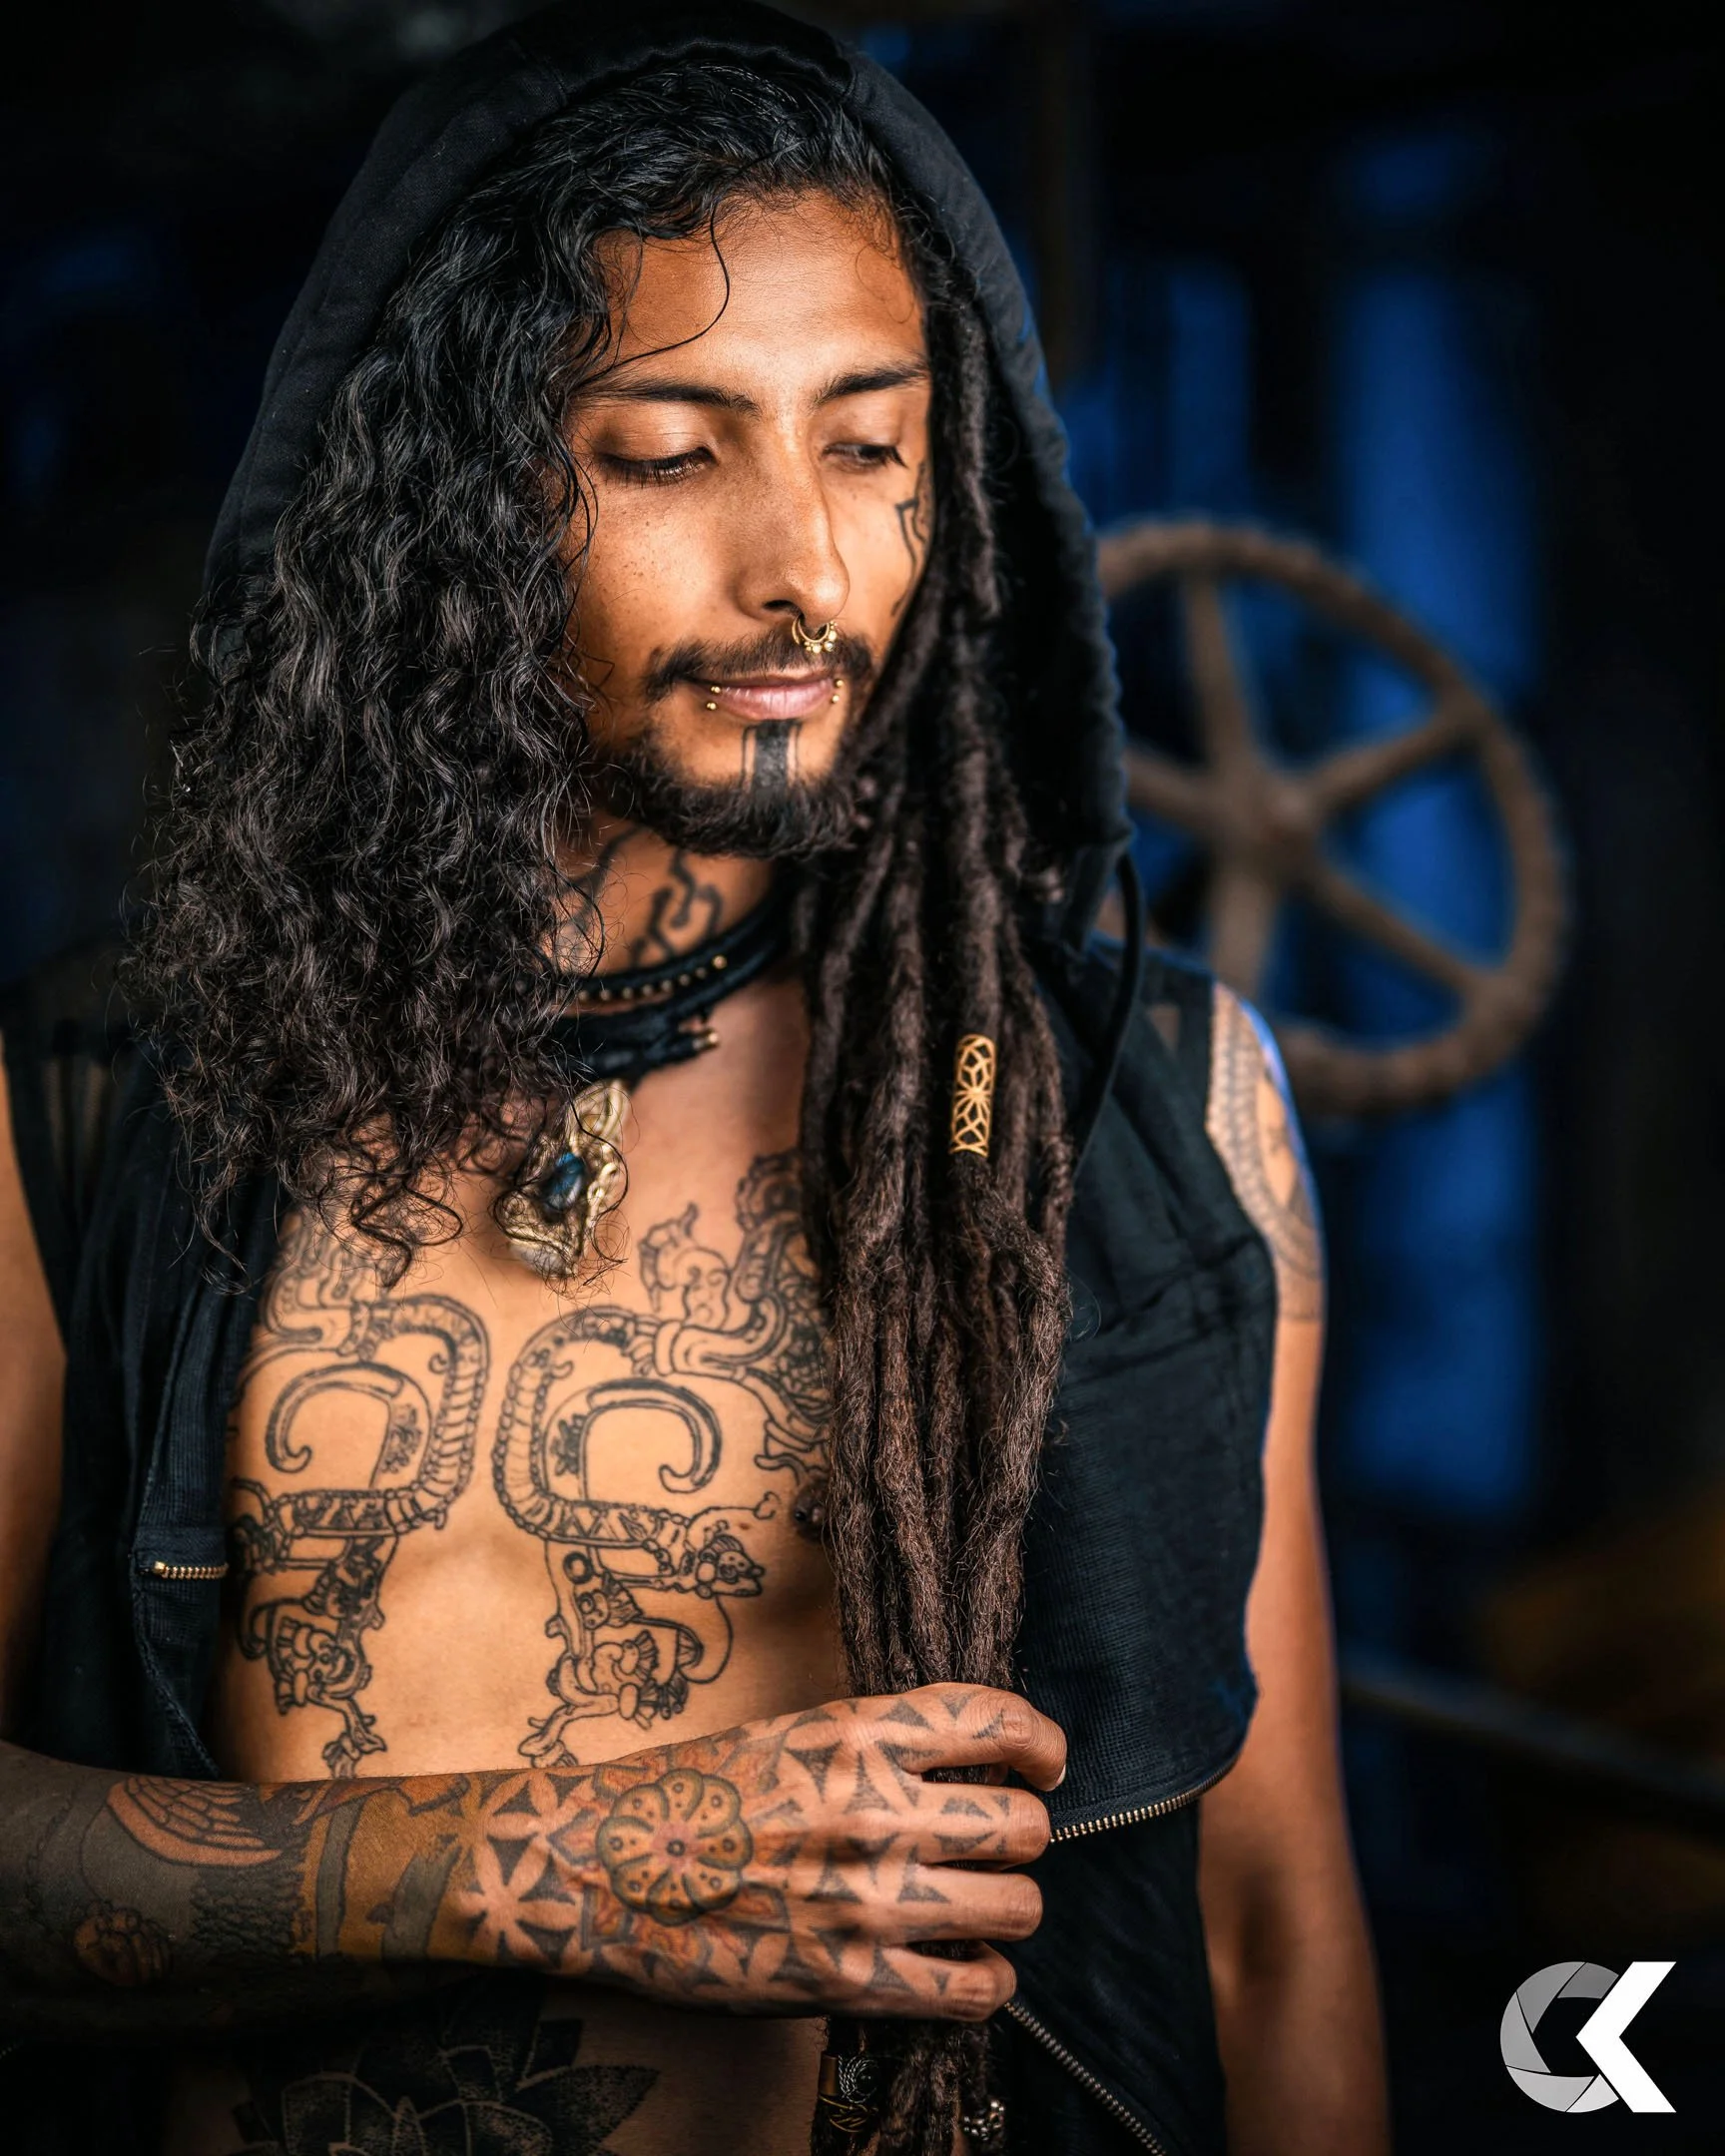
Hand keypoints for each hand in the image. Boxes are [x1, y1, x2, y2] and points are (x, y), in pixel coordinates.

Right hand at [452, 1685, 1064, 2020]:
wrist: (599, 1868)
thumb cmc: (689, 1794)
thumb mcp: (789, 1734)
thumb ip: (878, 1745)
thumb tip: (968, 1763)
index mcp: (856, 1733)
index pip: (998, 1723)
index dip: (1041, 1744)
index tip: (1044, 1763)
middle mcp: (872, 1810)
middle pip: (1025, 1825)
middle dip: (1023, 1834)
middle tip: (997, 1844)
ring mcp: (864, 1899)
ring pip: (1017, 1907)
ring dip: (1009, 1908)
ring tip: (981, 1907)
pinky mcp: (847, 1980)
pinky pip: (975, 1989)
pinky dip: (985, 1980)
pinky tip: (962, 1966)